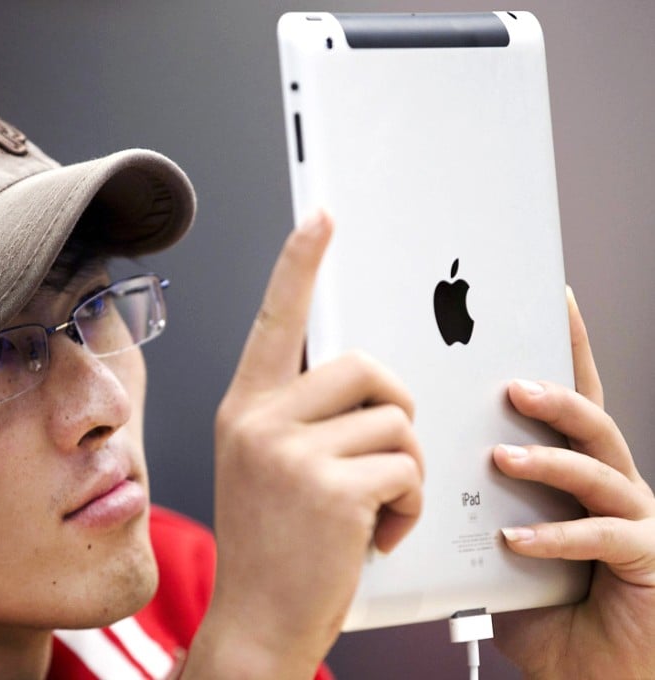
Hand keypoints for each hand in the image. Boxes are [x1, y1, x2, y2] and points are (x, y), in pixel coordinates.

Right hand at [183, 214, 423, 677]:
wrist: (256, 621)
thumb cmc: (271, 547)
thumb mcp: (265, 468)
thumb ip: (299, 418)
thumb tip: (366, 386)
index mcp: (245, 409)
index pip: (276, 320)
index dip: (300, 264)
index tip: (321, 217)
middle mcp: (260, 421)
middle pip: (366, 368)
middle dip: (395, 410)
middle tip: (384, 453)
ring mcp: (291, 453)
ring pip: (396, 421)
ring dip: (403, 469)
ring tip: (372, 508)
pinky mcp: (330, 489)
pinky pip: (406, 467)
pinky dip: (407, 505)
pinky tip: (377, 533)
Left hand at [492, 288, 654, 678]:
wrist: (586, 675)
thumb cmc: (543, 606)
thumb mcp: (496, 542)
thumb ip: (472, 500)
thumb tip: (413, 460)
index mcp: (576, 471)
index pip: (571, 399)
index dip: (566, 349)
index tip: (551, 300)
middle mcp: (614, 484)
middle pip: (592, 421)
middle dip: (554, 395)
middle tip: (511, 384)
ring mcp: (637, 518)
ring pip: (599, 468)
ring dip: (548, 459)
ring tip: (501, 456)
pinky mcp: (650, 558)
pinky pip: (605, 536)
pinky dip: (558, 535)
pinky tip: (519, 539)